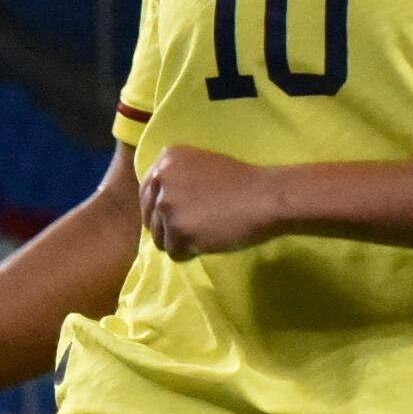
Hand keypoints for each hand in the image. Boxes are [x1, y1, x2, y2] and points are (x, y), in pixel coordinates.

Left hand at [136, 145, 293, 260]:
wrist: (265, 197)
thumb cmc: (242, 183)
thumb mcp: (202, 166)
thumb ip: (177, 179)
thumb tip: (158, 205)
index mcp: (166, 159)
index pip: (147, 194)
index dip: (163, 210)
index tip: (184, 214)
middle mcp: (161, 179)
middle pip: (150, 218)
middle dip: (170, 228)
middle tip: (198, 226)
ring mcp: (167, 205)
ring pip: (160, 238)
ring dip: (181, 241)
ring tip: (207, 231)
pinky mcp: (178, 230)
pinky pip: (174, 253)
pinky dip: (191, 253)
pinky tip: (210, 240)